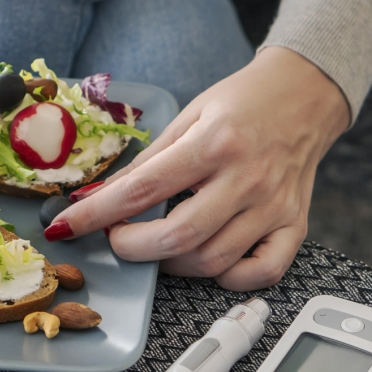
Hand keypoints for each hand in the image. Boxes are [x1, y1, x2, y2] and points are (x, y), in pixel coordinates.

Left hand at [44, 47, 349, 290]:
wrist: (307, 93)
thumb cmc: (242, 102)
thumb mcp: (188, 115)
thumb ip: (149, 161)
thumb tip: (101, 196)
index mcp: (214, 143)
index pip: (142, 189)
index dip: (96, 213)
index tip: (65, 226)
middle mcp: (246, 178)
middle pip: (177, 237)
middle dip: (131, 247)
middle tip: (117, 238)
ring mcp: (273, 206)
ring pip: (212, 261)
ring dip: (171, 264)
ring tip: (156, 245)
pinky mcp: (295, 224)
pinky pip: (261, 272)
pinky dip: (229, 278)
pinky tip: (207, 259)